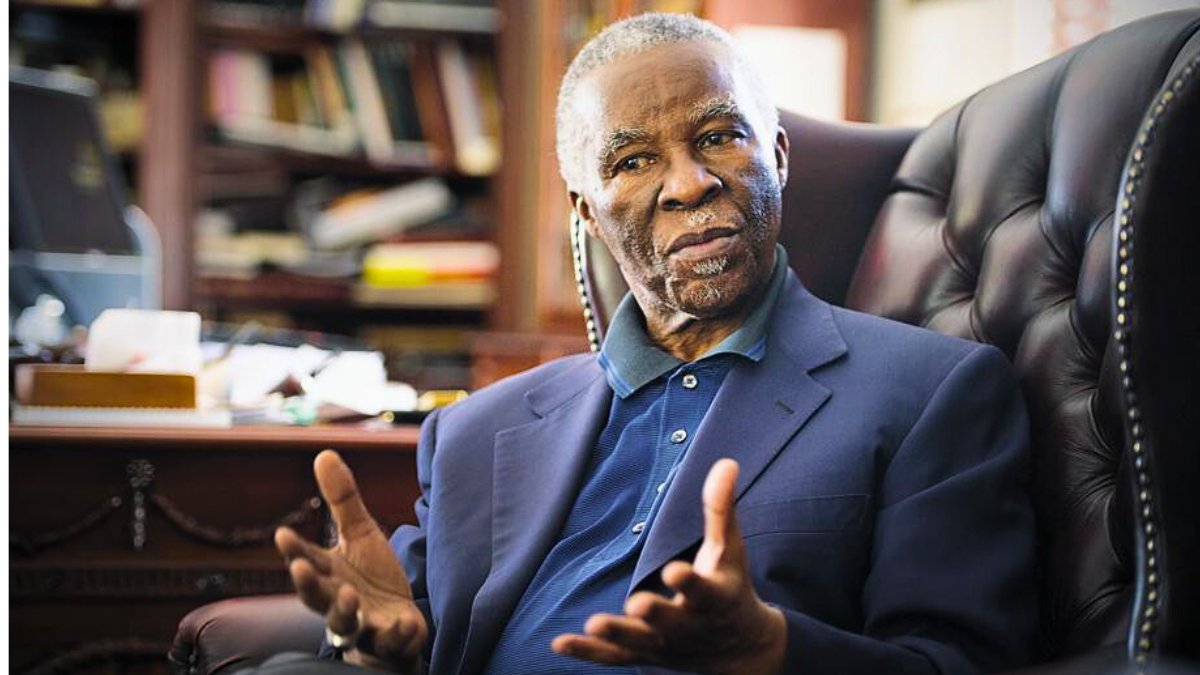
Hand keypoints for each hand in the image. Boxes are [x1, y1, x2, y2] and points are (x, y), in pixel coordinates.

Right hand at [275, 450, 426, 672]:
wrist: (396, 623)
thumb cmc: (371, 578)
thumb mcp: (361, 535)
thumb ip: (343, 500)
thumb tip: (323, 452)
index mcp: (329, 573)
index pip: (307, 560)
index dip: (294, 550)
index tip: (282, 534)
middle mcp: (337, 601)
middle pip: (316, 596)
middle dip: (307, 584)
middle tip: (301, 567)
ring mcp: (361, 624)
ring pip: (345, 624)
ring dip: (344, 611)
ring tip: (350, 594)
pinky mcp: (387, 641)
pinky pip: (391, 642)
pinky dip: (399, 634)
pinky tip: (408, 621)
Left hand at [552, 459, 786, 674]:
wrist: (739, 648)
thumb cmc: (730, 587)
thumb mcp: (729, 550)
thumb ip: (721, 509)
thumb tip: (725, 462)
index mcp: (715, 599)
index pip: (703, 590)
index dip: (689, 582)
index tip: (674, 570)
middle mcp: (690, 625)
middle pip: (670, 621)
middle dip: (654, 613)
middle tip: (636, 603)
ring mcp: (666, 644)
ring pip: (640, 642)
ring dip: (617, 634)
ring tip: (593, 624)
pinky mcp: (646, 655)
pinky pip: (614, 658)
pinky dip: (589, 652)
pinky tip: (559, 642)